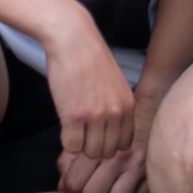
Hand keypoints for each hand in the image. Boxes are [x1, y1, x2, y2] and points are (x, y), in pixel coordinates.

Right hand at [41, 33, 142, 192]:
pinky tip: (64, 132)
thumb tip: (110, 131)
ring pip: (90, 153)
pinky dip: (67, 145)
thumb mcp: (114, 83)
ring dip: (80, 150)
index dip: (109, 147)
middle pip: (108, 152)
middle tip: (82, 145)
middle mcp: (115, 114)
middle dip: (94, 152)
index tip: (98, 144)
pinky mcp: (74, 116)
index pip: (124, 145)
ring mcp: (95, 116)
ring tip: (73, 140)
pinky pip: (72, 146)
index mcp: (128, 106)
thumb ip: (115, 108)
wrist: (72, 39)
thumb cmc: (89, 59)